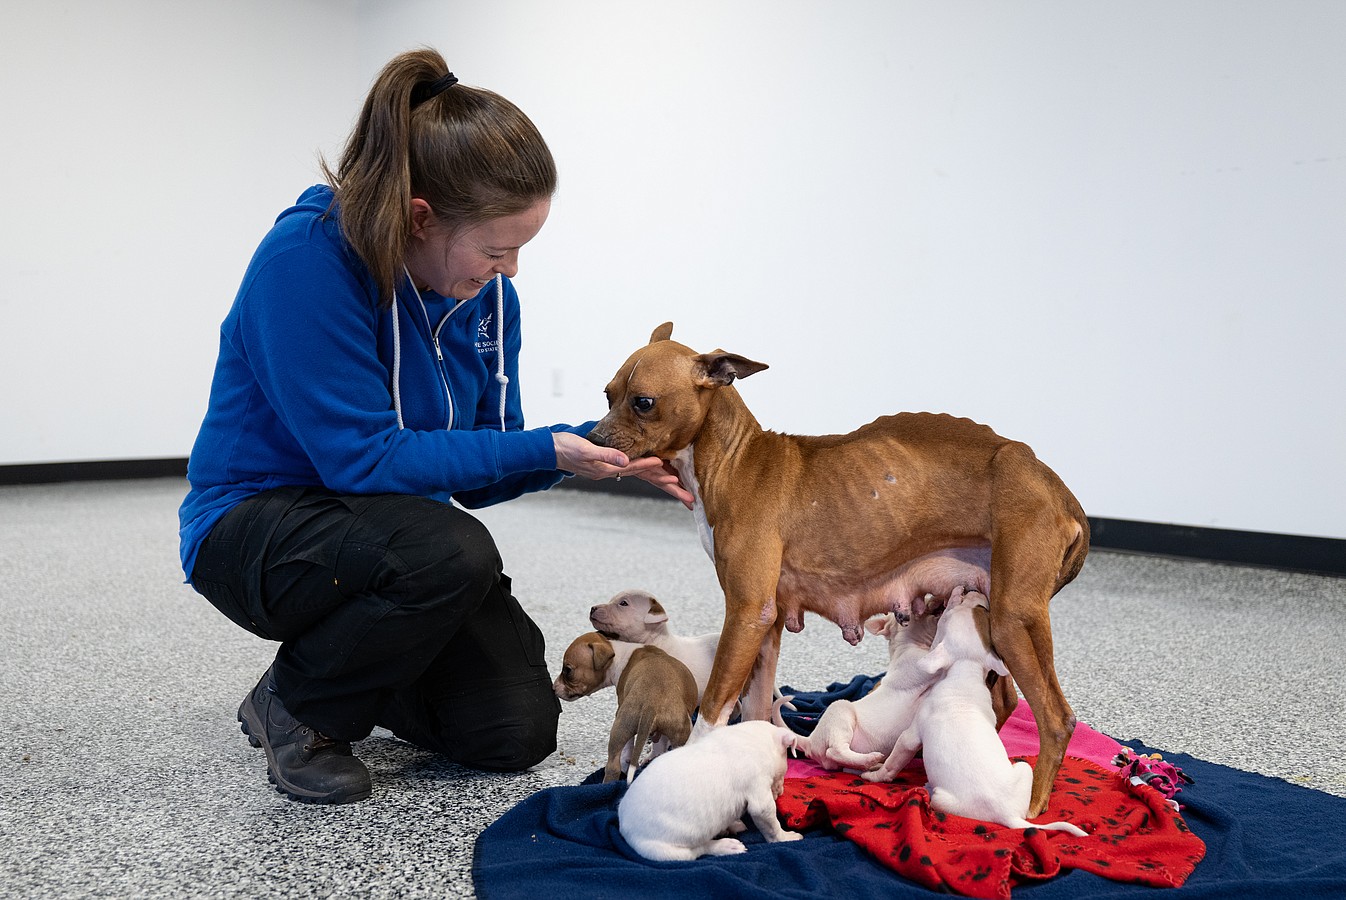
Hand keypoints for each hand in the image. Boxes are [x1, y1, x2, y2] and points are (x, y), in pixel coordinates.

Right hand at [552, 433, 693, 507]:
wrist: (552, 449)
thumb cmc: (566, 448)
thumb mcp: (585, 451)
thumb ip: (605, 455)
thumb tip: (624, 461)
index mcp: (611, 468)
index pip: (639, 470)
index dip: (657, 473)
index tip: (673, 477)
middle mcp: (617, 470)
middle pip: (649, 479)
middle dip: (670, 488)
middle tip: (690, 498)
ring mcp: (616, 468)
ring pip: (646, 476)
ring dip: (665, 483)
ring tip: (684, 490)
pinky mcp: (615, 462)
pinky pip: (639, 468)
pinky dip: (653, 471)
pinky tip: (664, 472)